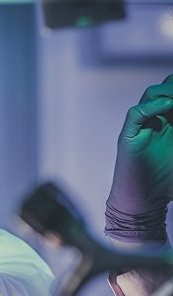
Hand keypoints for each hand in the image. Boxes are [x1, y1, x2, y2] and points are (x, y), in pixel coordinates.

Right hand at [106, 74, 172, 242]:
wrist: (143, 204)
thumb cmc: (166, 184)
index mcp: (170, 122)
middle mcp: (155, 120)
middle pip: (164, 89)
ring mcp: (141, 127)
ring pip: (151, 96)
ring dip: (168, 93)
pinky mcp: (128, 137)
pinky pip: (136, 114)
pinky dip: (152, 107)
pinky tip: (168, 106)